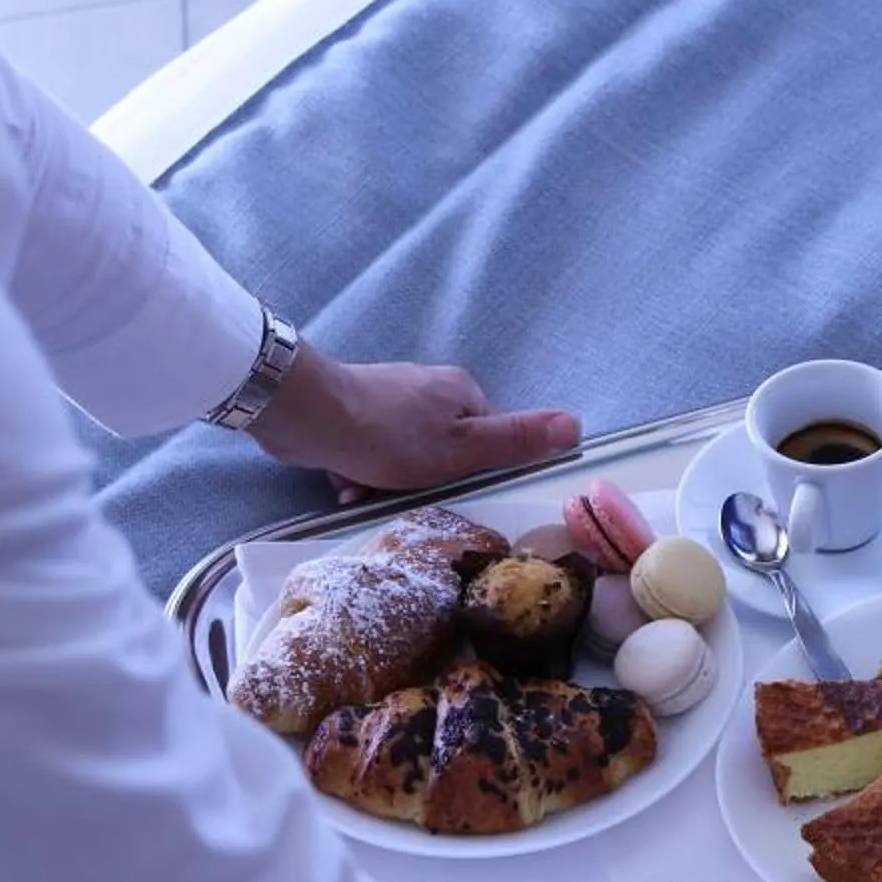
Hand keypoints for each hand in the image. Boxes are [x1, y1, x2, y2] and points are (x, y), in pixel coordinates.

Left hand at [250, 343, 579, 502]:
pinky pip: (372, 452)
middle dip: (423, 480)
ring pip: (405, 455)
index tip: (451, 487)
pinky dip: (362, 471)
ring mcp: (391, 396)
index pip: (490, 441)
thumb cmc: (389, 436)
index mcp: (463, 392)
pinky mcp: (355, 409)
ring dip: (387, 481)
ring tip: (367, 489)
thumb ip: (516, 440)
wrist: (304, 414)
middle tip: (403, 493)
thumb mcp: (462, 448)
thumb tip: (576, 424)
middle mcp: (430, 388)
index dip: (474, 471)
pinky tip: (347, 483)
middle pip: (445, 451)